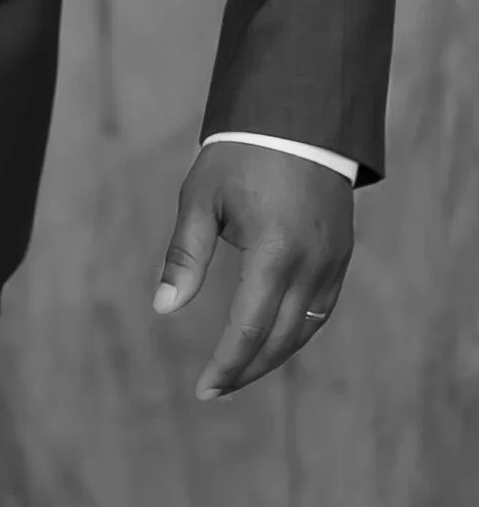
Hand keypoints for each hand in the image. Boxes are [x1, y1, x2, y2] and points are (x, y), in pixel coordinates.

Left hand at [152, 147, 353, 400]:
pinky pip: (323, 307)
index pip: (249, 327)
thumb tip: (164, 308)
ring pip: (307, 328)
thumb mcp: (200, 200)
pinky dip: (298, 331)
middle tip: (215, 389)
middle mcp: (311, 262)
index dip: (226, 364)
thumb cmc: (241, 155)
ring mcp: (332, 259)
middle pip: (281, 338)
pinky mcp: (341, 253)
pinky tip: (274, 340)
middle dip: (247, 368)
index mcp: (274, 251)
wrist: (300, 117)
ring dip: (274, 355)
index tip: (203, 389)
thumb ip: (185, 257)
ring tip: (239, 372)